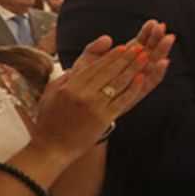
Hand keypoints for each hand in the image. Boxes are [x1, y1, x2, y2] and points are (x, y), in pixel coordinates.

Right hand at [31, 22, 174, 159]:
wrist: (51, 148)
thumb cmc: (49, 123)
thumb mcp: (49, 95)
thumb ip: (63, 79)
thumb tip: (76, 68)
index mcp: (69, 87)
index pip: (95, 67)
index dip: (111, 56)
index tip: (124, 47)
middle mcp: (82, 94)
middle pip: (109, 72)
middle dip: (126, 58)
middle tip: (140, 47)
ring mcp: (94, 107)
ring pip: (117, 83)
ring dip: (133, 69)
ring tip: (145, 58)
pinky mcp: (103, 119)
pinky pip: (122, 101)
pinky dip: (133, 89)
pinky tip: (142, 79)